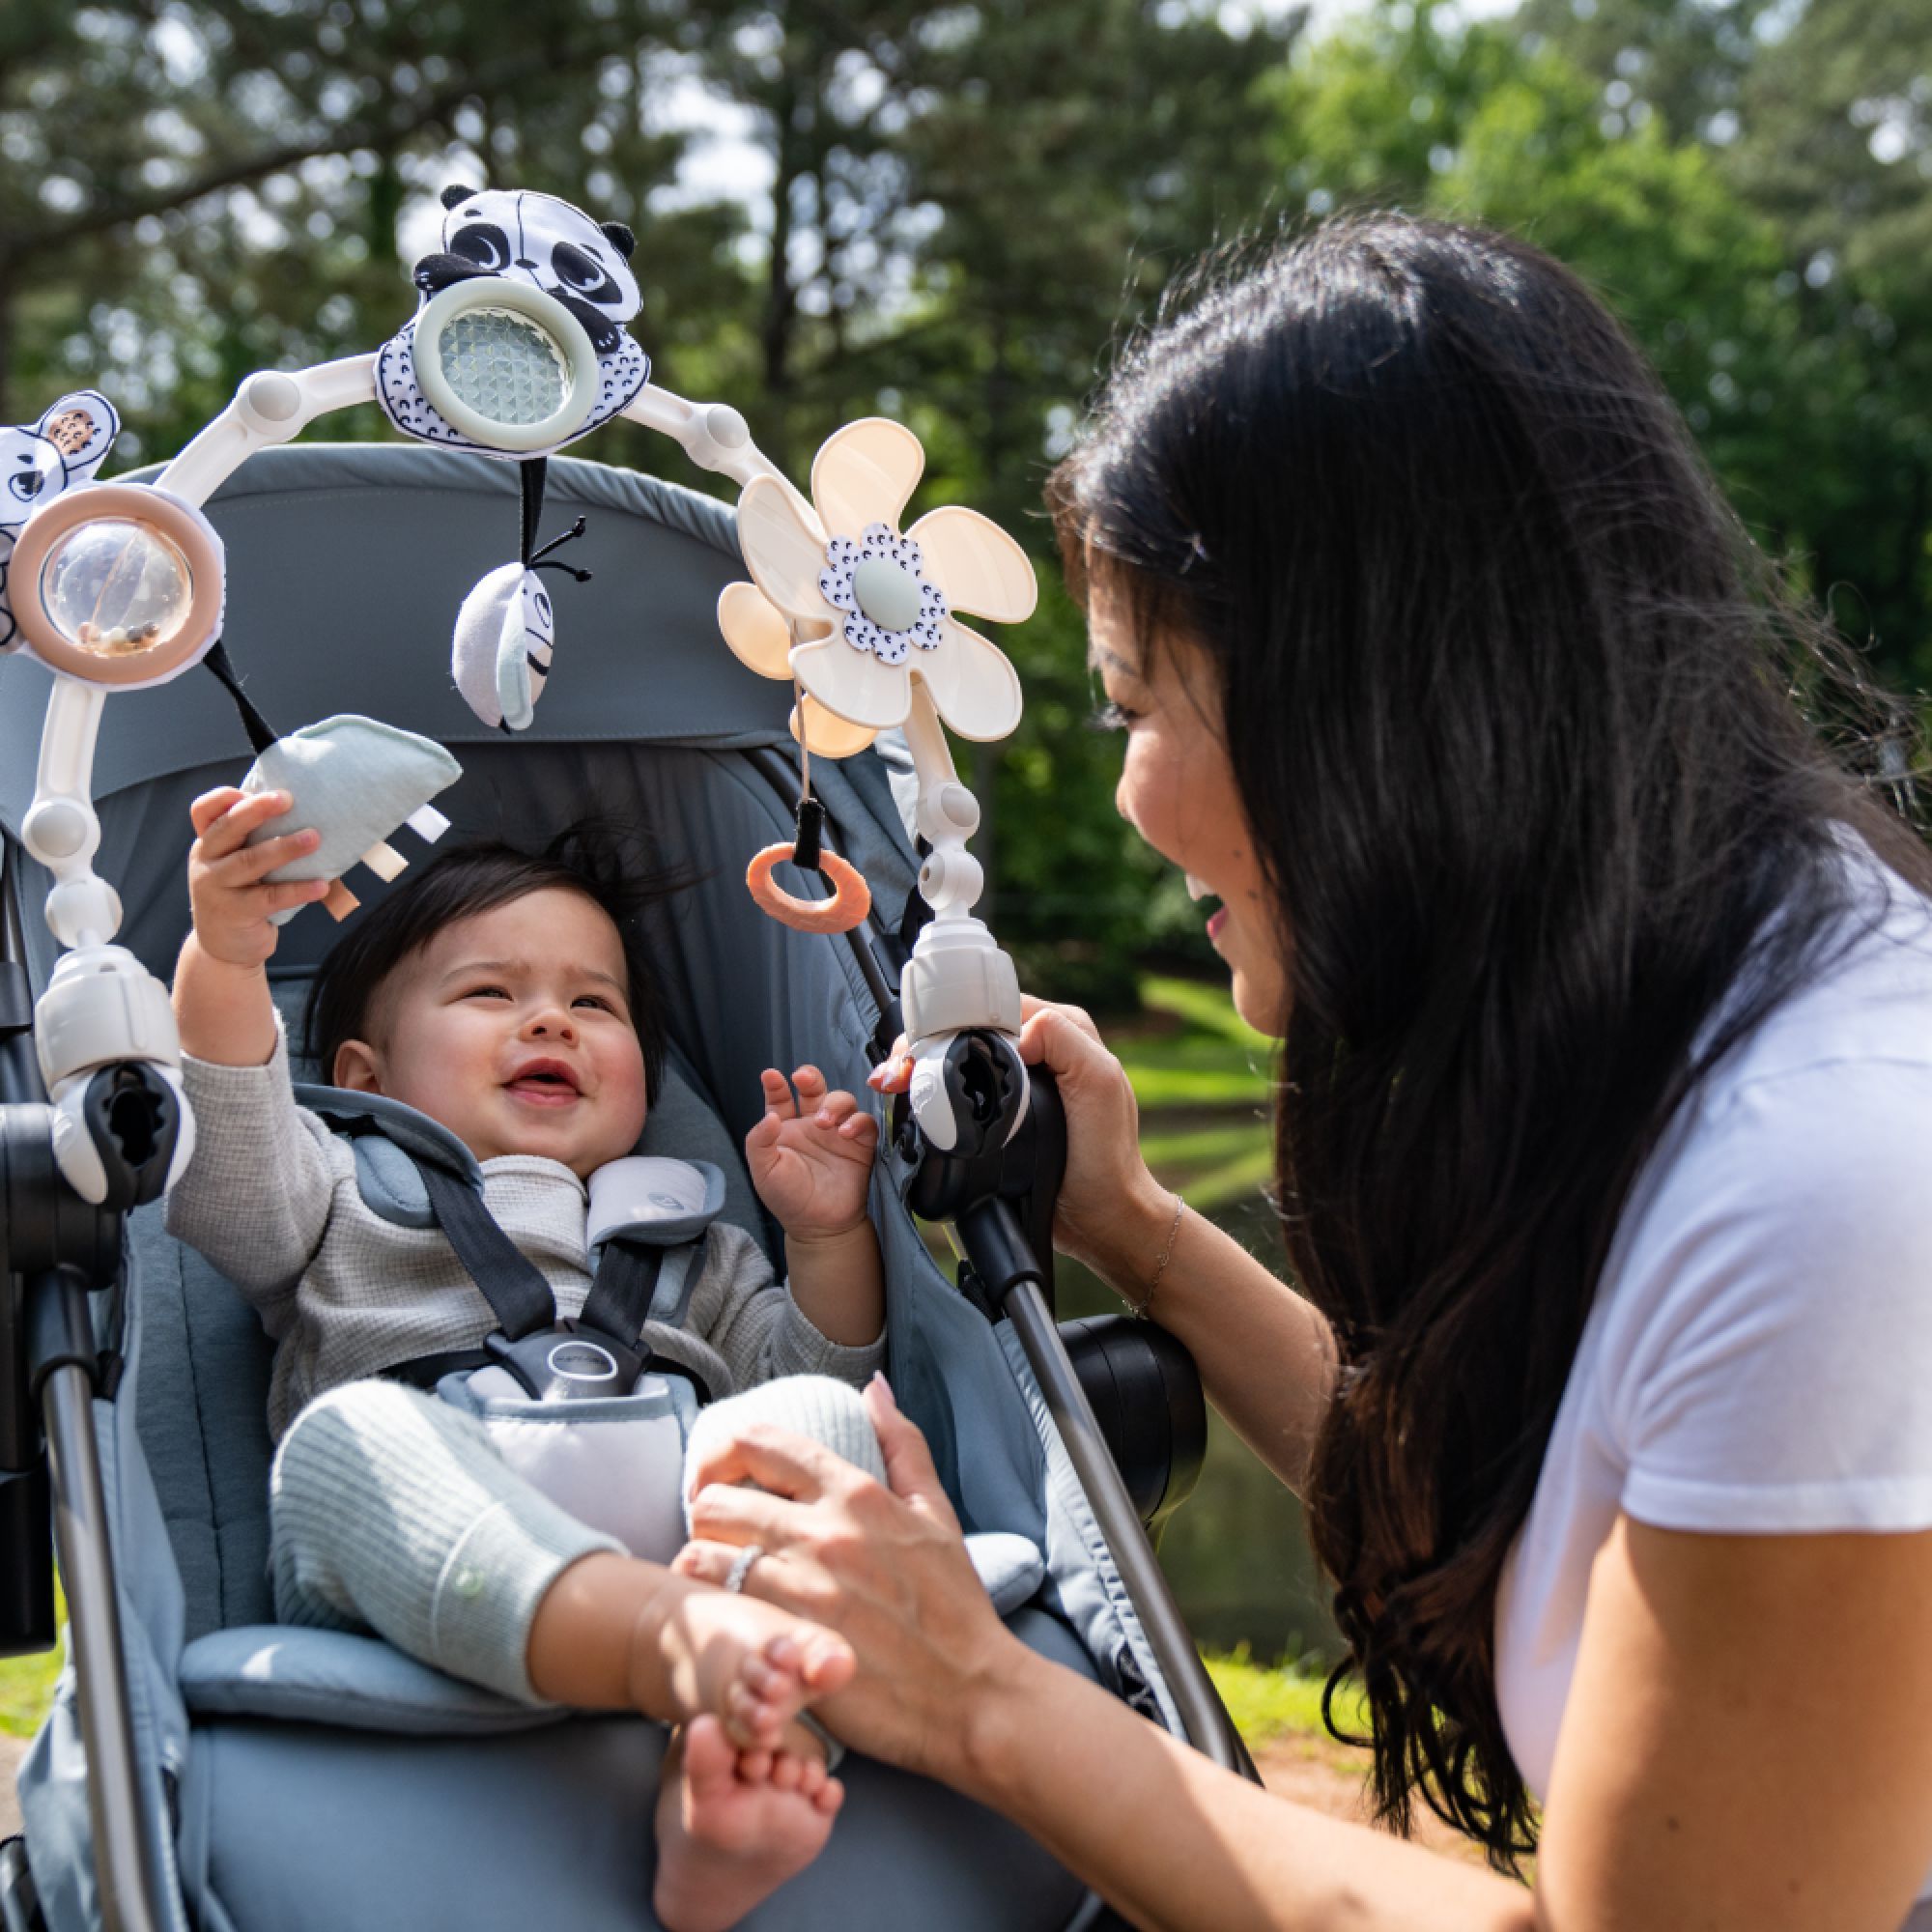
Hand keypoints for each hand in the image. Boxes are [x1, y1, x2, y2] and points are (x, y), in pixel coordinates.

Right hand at [186, 787, 329, 967]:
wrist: (224, 948)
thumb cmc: (242, 896)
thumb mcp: (237, 866)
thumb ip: (254, 842)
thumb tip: (306, 814)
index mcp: (208, 843)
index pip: (203, 811)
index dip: (223, 798)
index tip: (251, 790)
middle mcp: (206, 861)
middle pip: (227, 828)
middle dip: (256, 810)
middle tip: (287, 799)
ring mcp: (216, 887)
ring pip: (250, 861)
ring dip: (285, 848)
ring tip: (315, 838)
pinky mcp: (235, 912)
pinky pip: (269, 897)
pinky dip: (298, 890)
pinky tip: (322, 886)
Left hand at [674, 1377, 1022, 1783]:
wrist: (972, 1696)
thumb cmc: (955, 1608)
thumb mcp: (937, 1514)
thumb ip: (902, 1445)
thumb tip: (874, 1389)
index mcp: (855, 1494)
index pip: (761, 1443)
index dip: (726, 1454)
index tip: (724, 1477)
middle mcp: (822, 1532)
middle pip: (718, 1497)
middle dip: (708, 1511)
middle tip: (719, 1534)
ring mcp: (800, 1589)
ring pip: (705, 1551)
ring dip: (702, 1559)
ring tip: (715, 1575)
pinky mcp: (786, 1641)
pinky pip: (718, 1606)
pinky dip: (710, 1606)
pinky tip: (724, 1615)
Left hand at [744, 1065, 879, 1241]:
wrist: (818, 1226)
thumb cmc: (788, 1198)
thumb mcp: (764, 1171)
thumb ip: (759, 1142)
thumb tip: (770, 1116)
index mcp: (786, 1128)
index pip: (781, 1098)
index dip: (776, 1085)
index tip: (771, 1076)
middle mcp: (812, 1125)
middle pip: (814, 1089)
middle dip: (810, 1078)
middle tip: (802, 1078)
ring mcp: (837, 1133)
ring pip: (841, 1100)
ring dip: (834, 1103)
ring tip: (823, 1121)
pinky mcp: (860, 1144)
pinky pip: (865, 1122)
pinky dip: (858, 1121)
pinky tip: (845, 1133)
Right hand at [873, 998, 1168, 1280]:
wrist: (1101, 1216)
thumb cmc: (1107, 1156)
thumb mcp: (1099, 1082)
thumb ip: (1064, 1040)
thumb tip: (1014, 1035)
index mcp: (1061, 1030)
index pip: (992, 1007)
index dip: (951, 1021)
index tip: (920, 1047)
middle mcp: (1038, 1049)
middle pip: (967, 1031)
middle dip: (924, 1044)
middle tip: (898, 1071)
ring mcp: (1017, 1082)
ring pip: (958, 1058)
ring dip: (920, 1067)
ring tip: (892, 1082)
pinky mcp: (1002, 1113)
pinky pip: (960, 1091)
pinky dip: (930, 1093)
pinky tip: (908, 1100)